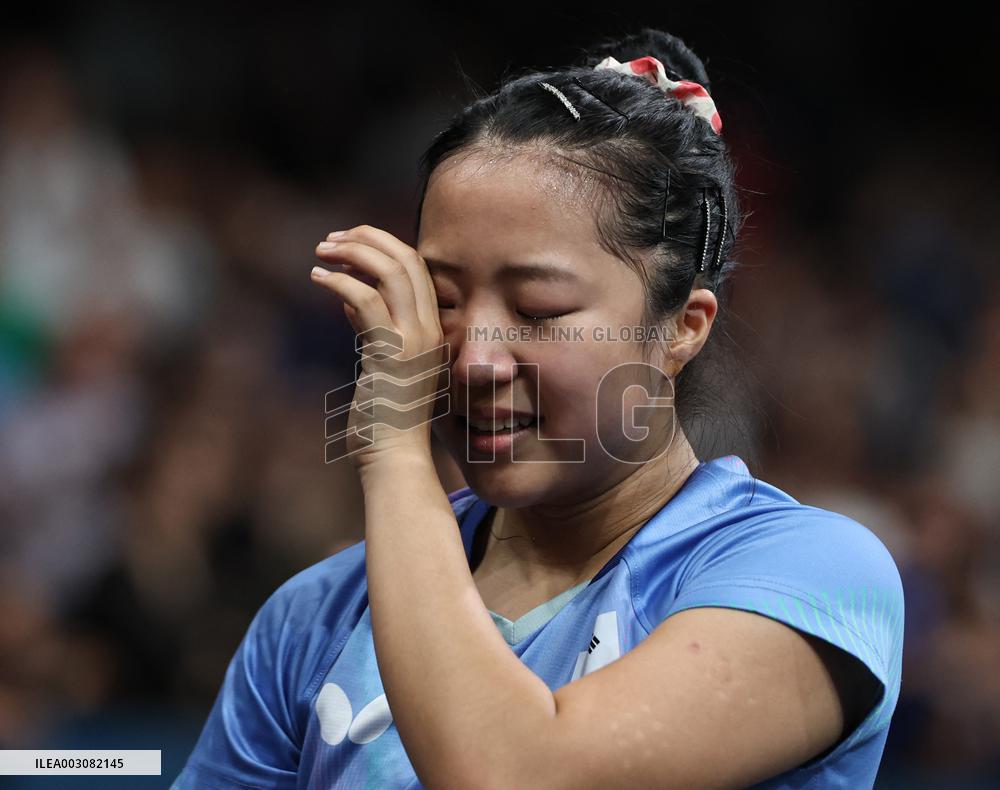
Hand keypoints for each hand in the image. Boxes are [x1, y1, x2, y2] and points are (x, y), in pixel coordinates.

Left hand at [312, 225, 448, 470]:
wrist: (395, 457)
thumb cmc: (386, 419)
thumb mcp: (382, 365)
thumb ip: (373, 330)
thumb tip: (350, 301)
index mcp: (435, 329)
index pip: (418, 268)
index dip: (385, 245)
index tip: (353, 242)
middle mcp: (431, 329)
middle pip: (407, 259)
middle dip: (367, 238)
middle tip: (333, 239)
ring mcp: (414, 340)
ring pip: (390, 271)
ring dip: (352, 252)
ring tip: (322, 250)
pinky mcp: (389, 353)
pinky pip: (364, 299)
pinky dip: (338, 281)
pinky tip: (318, 278)